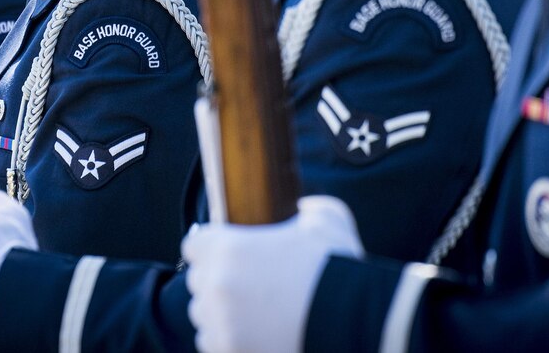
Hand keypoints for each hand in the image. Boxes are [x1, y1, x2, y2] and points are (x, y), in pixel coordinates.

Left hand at [183, 196, 363, 352]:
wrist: (354, 318)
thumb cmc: (336, 266)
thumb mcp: (325, 218)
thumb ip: (306, 209)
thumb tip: (301, 209)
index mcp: (228, 247)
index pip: (194, 245)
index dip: (209, 247)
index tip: (222, 253)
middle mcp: (217, 284)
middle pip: (197, 282)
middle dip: (216, 282)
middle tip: (245, 286)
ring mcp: (221, 323)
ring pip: (203, 316)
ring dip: (219, 313)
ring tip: (248, 314)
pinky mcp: (229, 351)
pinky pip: (212, 344)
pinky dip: (227, 340)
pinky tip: (250, 335)